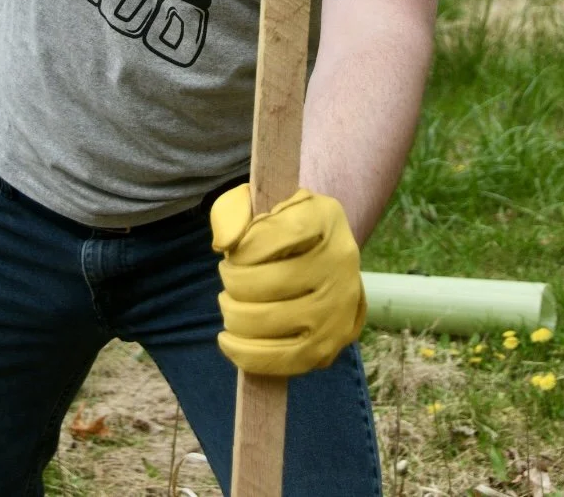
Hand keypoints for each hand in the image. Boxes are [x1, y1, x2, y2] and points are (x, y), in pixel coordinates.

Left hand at [210, 184, 366, 375]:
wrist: (328, 262)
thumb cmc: (284, 230)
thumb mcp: (262, 203)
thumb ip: (233, 210)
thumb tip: (224, 243)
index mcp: (324, 217)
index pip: (270, 234)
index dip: (240, 247)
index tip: (235, 248)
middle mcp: (340, 262)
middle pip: (263, 282)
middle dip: (232, 281)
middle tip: (230, 275)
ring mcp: (338, 309)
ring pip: (265, 321)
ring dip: (233, 314)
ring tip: (230, 303)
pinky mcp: (329, 347)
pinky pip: (279, 360)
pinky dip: (244, 353)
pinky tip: (229, 340)